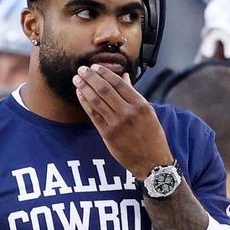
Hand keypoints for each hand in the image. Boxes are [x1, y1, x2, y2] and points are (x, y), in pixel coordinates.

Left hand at [73, 65, 173, 179]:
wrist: (152, 162)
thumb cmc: (152, 136)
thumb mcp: (149, 112)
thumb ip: (134, 94)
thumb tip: (124, 77)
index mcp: (141, 105)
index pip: (119, 83)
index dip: (105, 73)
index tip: (95, 67)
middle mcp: (128, 113)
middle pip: (105, 90)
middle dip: (91, 77)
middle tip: (81, 69)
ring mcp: (117, 124)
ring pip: (96, 101)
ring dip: (84, 88)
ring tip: (77, 79)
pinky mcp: (108, 135)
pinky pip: (93, 115)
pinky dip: (85, 103)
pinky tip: (80, 95)